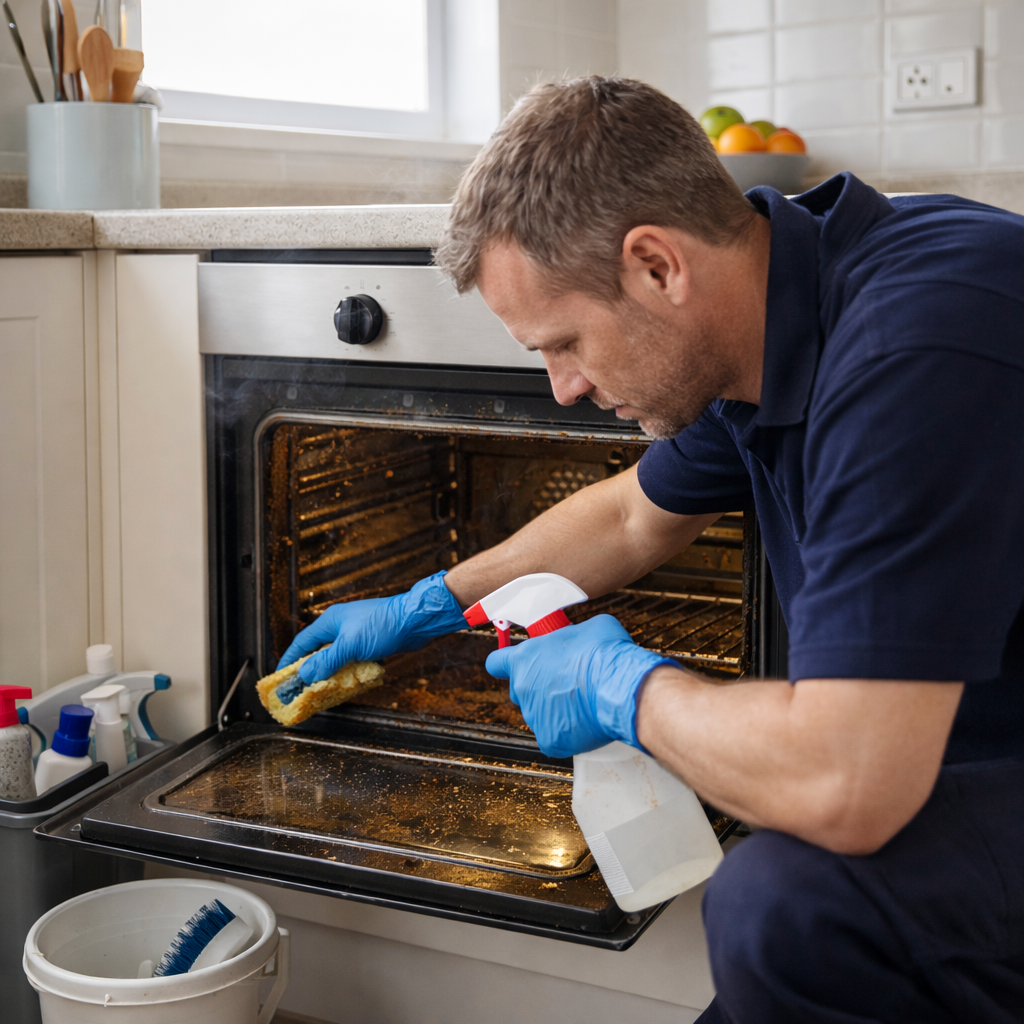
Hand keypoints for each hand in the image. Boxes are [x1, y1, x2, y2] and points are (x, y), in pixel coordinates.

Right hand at [278, 572, 466, 684]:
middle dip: (309, 672)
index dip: (289, 661)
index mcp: (330, 622)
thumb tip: (305, 676)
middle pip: (317, 652)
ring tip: (322, 693)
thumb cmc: (384, 625)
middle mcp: (340, 627)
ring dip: (330, 675)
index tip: (279, 679)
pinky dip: (349, 674)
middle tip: (301, 691)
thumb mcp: (351, 645)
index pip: (301, 643)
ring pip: (336, 659)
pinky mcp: (370, 644)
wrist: (416, 620)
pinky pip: (352, 661)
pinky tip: (349, 686)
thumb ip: (327, 661)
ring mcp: (356, 635)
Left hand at [485, 615, 676, 757]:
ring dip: (556, 710)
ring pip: (541, 714)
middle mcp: (523, 688)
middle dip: (540, 687)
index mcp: (525, 658)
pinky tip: (587, 720)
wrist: (619, 686)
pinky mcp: (550, 740)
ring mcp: (535, 716)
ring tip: (585, 701)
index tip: (510, 667)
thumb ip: (573, 637)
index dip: (504, 664)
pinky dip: (569, 732)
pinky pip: (556, 737)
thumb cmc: (604, 653)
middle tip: (566, 682)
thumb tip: (581, 641)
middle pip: (522, 690)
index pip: (497, 662)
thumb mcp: (589, 628)